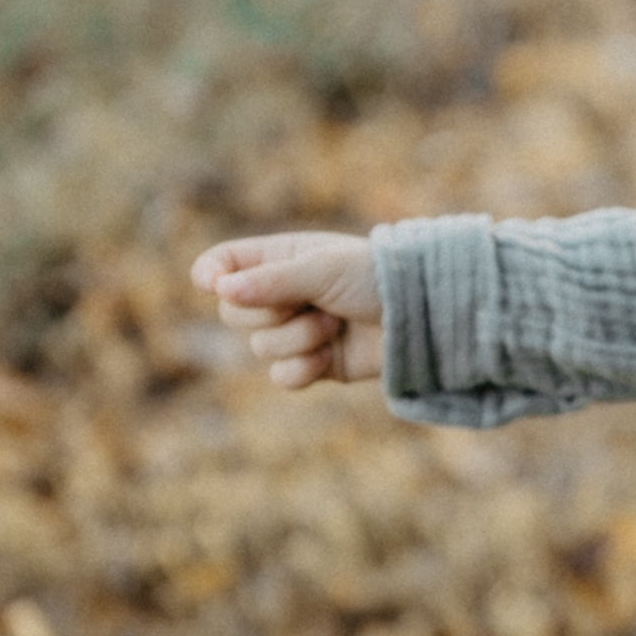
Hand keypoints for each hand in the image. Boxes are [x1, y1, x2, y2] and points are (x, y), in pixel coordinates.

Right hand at [192, 230, 384, 390]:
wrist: (424, 316)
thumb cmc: (376, 277)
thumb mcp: (322, 270)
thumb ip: (271, 281)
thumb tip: (220, 289)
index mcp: (280, 258)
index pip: (225, 264)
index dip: (211, 274)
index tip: (211, 285)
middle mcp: (282, 294)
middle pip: (234, 313)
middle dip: (269, 314)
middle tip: (311, 303)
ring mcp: (296, 331)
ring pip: (260, 349)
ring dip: (299, 339)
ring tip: (335, 325)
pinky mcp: (314, 364)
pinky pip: (282, 377)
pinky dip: (303, 370)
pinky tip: (329, 358)